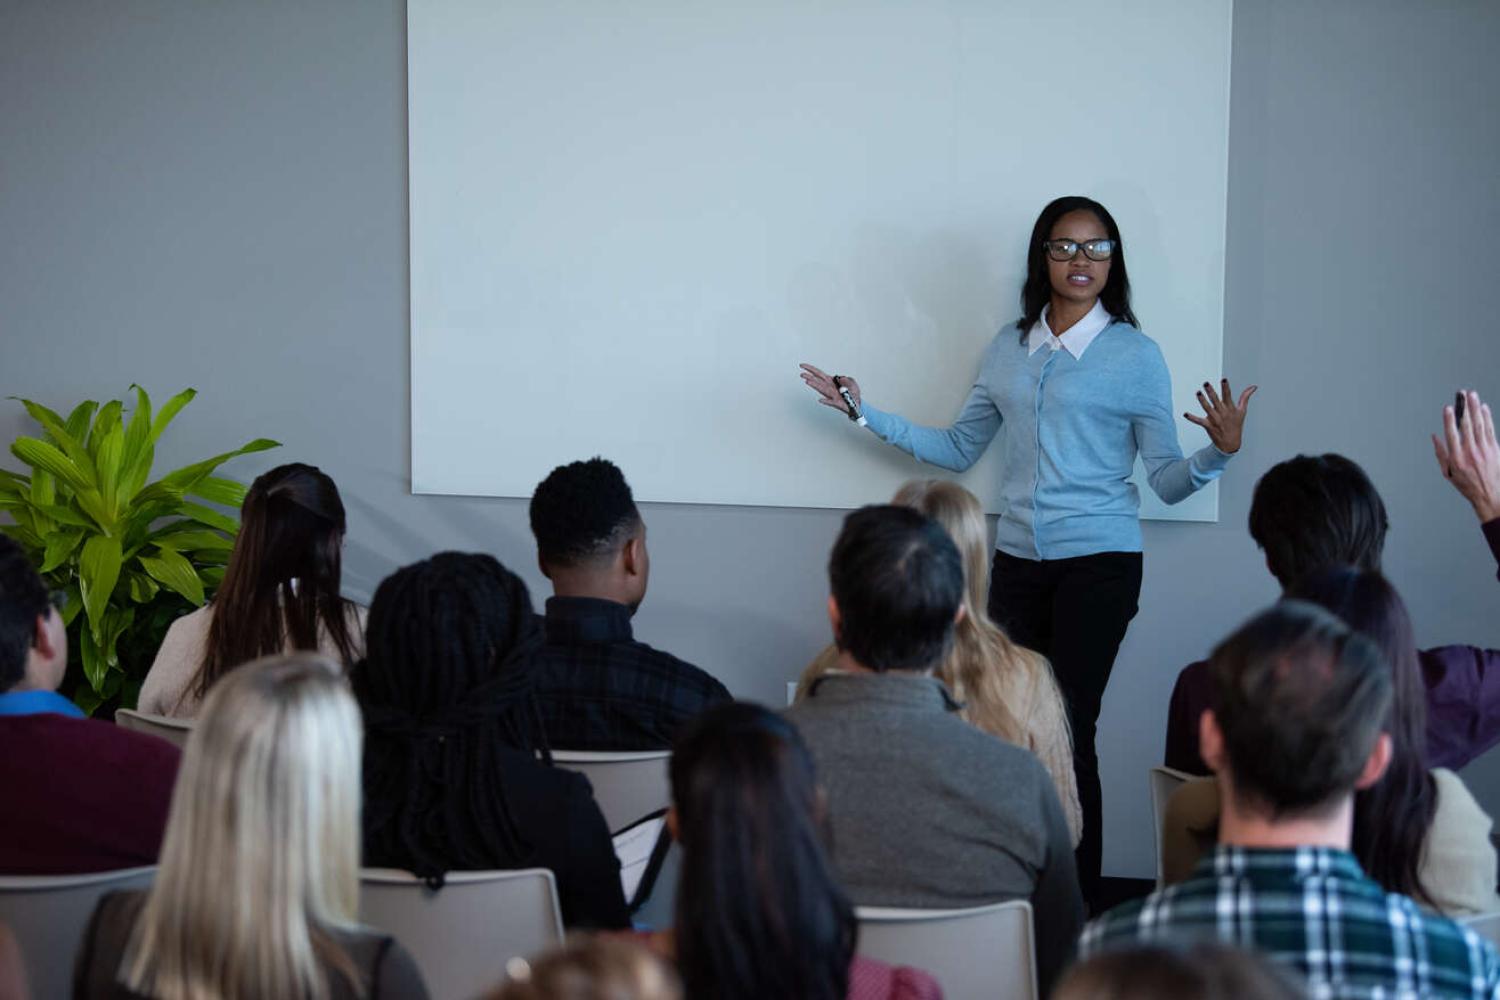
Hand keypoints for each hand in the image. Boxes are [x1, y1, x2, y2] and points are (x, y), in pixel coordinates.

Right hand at [799, 363, 861, 413]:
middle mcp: (829, 387)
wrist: (857, 403)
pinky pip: (830, 402)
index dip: (810, 369)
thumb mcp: (852, 382)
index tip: (803, 366)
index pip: (818, 374)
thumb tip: (841, 378)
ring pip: (821, 389)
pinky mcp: (836, 403)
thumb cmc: (853, 393)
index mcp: (831, 381)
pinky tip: (820, 400)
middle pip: (817, 381)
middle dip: (809, 377)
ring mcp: (831, 395)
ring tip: (808, 382)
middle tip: (802, 374)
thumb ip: (847, 379)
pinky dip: (825, 401)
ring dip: (815, 386)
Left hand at [1184, 379, 1256, 454]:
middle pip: (1216, 401)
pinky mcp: (1208, 425)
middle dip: (1211, 392)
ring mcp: (1215, 420)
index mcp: (1230, 408)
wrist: (1230, 443)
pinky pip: (1199, 421)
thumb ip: (1245, 397)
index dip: (1226, 388)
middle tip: (1206, 384)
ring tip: (1198, 393)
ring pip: (1207, 408)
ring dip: (1202, 401)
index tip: (1223, 380)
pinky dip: (1192, 418)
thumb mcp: (1242, 411)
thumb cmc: (1236, 425)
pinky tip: (1185, 414)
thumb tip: (1253, 387)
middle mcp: (1222, 413)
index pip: (1228, 396)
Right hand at [1433, 390, 1499, 522]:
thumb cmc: (1468, 485)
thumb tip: (1435, 437)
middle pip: (1467, 425)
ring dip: (1476, 408)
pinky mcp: (1495, 449)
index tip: (1448, 408)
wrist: (1491, 495)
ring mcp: (1484, 450)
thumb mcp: (1448, 473)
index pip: (1452, 434)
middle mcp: (1471, 453)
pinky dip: (1487, 417)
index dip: (1450, 420)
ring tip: (1473, 395)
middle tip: (1462, 394)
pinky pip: (1490, 429)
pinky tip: (1484, 408)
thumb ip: (1441, 453)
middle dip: (1464, 408)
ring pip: (1480, 424)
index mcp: (1457, 459)